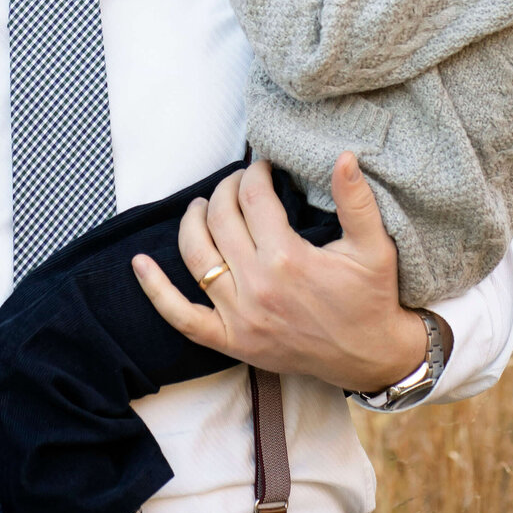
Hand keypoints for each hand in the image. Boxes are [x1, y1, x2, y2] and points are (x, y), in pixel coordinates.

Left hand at [131, 155, 432, 393]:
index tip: (263, 167)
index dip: (255, 174)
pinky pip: (182, 317)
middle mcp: (256, 287)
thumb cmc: (373, 298)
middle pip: (220, 219)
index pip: (253, 198)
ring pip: (196, 257)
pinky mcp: (231, 341)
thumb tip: (344, 155)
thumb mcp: (374, 247)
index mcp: (287, 259)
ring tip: (202, 205)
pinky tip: (139, 264)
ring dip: (192, 222)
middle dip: (225, 190)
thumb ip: (357, 200)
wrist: (372, 358)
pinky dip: (156, 291)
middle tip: (238, 182)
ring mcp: (239, 317)